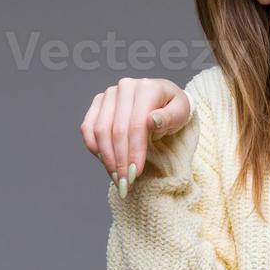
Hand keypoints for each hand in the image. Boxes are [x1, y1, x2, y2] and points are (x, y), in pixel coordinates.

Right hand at [80, 77, 190, 196]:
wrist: (163, 100)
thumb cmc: (173, 109)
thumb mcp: (181, 113)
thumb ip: (170, 117)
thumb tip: (152, 120)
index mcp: (147, 87)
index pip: (137, 124)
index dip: (134, 151)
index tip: (135, 174)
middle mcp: (125, 87)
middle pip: (117, 130)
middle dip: (120, 160)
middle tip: (125, 182)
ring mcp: (109, 94)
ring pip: (100, 130)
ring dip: (106, 158)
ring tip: (117, 177)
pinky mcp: (98, 103)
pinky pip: (88, 128)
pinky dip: (94, 148)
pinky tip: (106, 163)